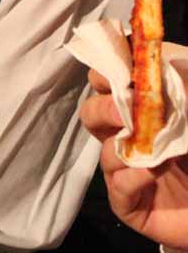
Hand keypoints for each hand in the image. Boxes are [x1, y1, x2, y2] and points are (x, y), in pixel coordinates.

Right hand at [80, 69, 187, 248]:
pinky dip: (133, 176)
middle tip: (125, 107)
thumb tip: (154, 67)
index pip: (106, 80)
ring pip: (103, 151)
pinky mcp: (129, 203)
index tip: (119, 69)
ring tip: (153, 146)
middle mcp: (126, 134)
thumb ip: (179, 84)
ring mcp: (125, 170)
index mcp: (138, 106)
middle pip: (91, 112)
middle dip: (104, 107)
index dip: (106, 71)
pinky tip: (154, 171)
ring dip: (125, 145)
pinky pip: (118, 186)